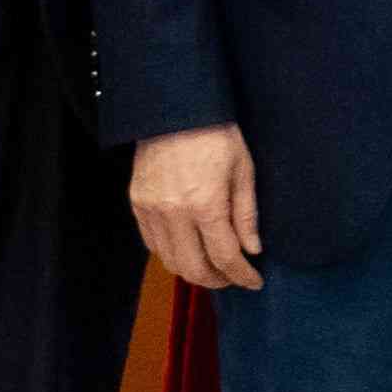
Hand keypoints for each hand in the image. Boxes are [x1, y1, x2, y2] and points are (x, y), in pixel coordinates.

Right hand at [127, 122, 263, 293]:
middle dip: (218, 280)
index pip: (225, 257)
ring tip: (214, 266)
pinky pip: (152, 244)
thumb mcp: (243, 170)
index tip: (254, 282)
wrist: (174, 109)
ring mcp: (150, 210)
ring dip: (193, 271)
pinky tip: (189, 247)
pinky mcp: (137, 204)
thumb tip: (252, 250)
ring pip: (170, 262)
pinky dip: (171, 254)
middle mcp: (173, 213)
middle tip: (234, 277)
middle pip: (194, 269)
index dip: (242, 276)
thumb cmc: (216, 134)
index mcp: (205, 204)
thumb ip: (246, 214)